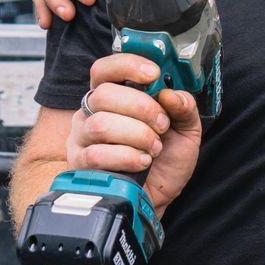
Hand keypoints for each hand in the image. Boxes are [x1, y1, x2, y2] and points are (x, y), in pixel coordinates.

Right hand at [66, 52, 204, 216]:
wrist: (156, 198)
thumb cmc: (165, 161)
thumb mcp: (185, 129)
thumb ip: (184, 107)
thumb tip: (171, 93)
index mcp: (113, 97)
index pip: (104, 69)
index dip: (127, 65)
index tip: (153, 74)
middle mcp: (91, 113)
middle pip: (103, 94)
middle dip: (141, 108)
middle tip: (161, 125)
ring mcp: (81, 138)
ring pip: (101, 124)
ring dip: (137, 136)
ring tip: (154, 148)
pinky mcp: (79, 164)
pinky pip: (97, 154)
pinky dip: (127, 157)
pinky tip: (142, 162)